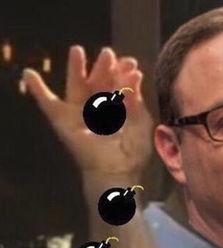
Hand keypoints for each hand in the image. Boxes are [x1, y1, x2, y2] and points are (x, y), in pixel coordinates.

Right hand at [23, 45, 153, 178]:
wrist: (117, 171)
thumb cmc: (133, 151)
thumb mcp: (141, 122)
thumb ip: (136, 99)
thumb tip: (135, 74)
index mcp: (118, 110)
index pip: (118, 84)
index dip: (124, 73)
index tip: (132, 65)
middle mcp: (98, 110)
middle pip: (98, 81)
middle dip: (104, 67)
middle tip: (109, 54)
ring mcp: (80, 114)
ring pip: (76, 85)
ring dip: (75, 67)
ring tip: (77, 50)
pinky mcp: (64, 122)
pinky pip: (47, 103)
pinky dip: (37, 89)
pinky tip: (29, 73)